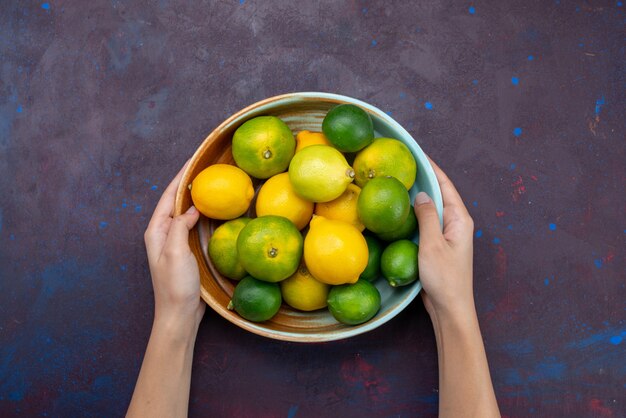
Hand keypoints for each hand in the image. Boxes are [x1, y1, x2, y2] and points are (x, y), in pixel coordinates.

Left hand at [144, 161, 204, 329]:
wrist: (179, 314)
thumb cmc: (175, 285)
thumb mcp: (175, 252)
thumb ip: (180, 226)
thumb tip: (192, 208)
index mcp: (156, 231)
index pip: (168, 196)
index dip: (181, 176)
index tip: (194, 159)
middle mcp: (163, 233)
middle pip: (175, 200)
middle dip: (188, 182)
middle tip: (205, 166)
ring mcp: (174, 242)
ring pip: (184, 211)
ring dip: (195, 196)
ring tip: (210, 182)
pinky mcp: (185, 250)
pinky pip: (193, 224)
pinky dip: (202, 213)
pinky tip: (213, 210)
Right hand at [413, 158, 474, 318]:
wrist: (450, 309)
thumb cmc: (444, 278)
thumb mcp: (432, 244)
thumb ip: (427, 217)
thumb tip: (421, 195)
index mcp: (460, 220)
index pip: (446, 186)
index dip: (432, 168)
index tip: (417, 153)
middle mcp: (456, 224)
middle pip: (440, 194)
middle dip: (425, 178)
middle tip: (404, 165)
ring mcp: (447, 235)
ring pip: (432, 209)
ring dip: (419, 196)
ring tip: (401, 182)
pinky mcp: (438, 246)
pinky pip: (427, 223)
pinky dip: (415, 214)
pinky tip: (401, 212)